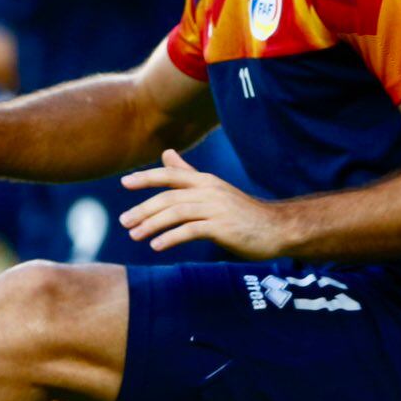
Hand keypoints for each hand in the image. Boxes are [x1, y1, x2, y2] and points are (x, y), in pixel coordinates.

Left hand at [119, 148, 291, 257]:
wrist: (276, 229)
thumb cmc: (242, 212)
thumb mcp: (214, 190)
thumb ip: (188, 174)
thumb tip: (166, 153)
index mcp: (205, 181)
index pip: (170, 175)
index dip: (146, 177)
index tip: (124, 183)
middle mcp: (209, 190)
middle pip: (168, 195)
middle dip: (143, 208)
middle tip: (124, 222)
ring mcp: (216, 209)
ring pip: (176, 212)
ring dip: (152, 224)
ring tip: (135, 235)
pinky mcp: (222, 227)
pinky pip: (191, 231)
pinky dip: (171, 237)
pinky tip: (157, 246)